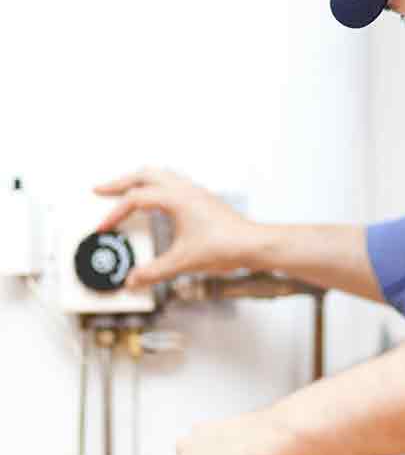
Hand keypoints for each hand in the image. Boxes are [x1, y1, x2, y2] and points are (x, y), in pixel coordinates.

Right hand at [94, 168, 258, 287]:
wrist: (253, 245)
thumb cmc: (226, 246)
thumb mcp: (183, 262)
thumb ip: (153, 272)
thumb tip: (134, 280)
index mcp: (177, 198)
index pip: (135, 199)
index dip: (115, 214)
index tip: (104, 228)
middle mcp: (186, 189)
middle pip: (145, 174)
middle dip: (120, 182)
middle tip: (101, 190)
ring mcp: (196, 192)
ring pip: (161, 174)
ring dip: (139, 180)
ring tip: (124, 191)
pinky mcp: (203, 200)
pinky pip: (173, 183)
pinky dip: (156, 186)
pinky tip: (156, 201)